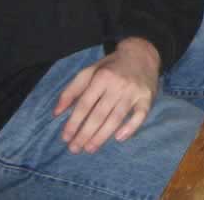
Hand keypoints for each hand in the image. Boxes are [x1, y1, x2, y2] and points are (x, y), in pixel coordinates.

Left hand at [54, 37, 159, 153]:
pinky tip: (119, 138)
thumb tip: (56, 113)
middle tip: (75, 149)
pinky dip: (130, 128)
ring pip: (116, 118)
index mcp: (102, 77)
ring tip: (90, 149)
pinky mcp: (147, 97)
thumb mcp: (89, 71)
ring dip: (102, 136)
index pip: (84, 104)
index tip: (65, 138)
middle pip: (99, 114)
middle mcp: (118, 85)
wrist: (142, 53)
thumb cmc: (111, 66)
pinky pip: (140, 115)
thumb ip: (71, 90)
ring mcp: (134, 92)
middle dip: (85, 134)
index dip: (73, 122)